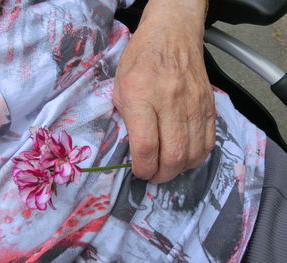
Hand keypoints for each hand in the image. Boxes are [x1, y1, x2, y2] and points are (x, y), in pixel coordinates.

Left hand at [113, 0, 214, 182]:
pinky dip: (196, 157)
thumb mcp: (119, 88)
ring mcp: (193, 105)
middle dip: (161, 176)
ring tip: (167, 169)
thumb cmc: (140, 60)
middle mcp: (169, 102)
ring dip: (178, 170)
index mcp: (140, 96)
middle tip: (153, 176)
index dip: (142, 169)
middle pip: (172, 156)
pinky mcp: (209, 106)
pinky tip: (185, 157)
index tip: (138, 172)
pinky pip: (208, 142)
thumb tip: (135, 150)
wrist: (172, 35)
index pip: (145, 147)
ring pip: (193, 154)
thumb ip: (126, 119)